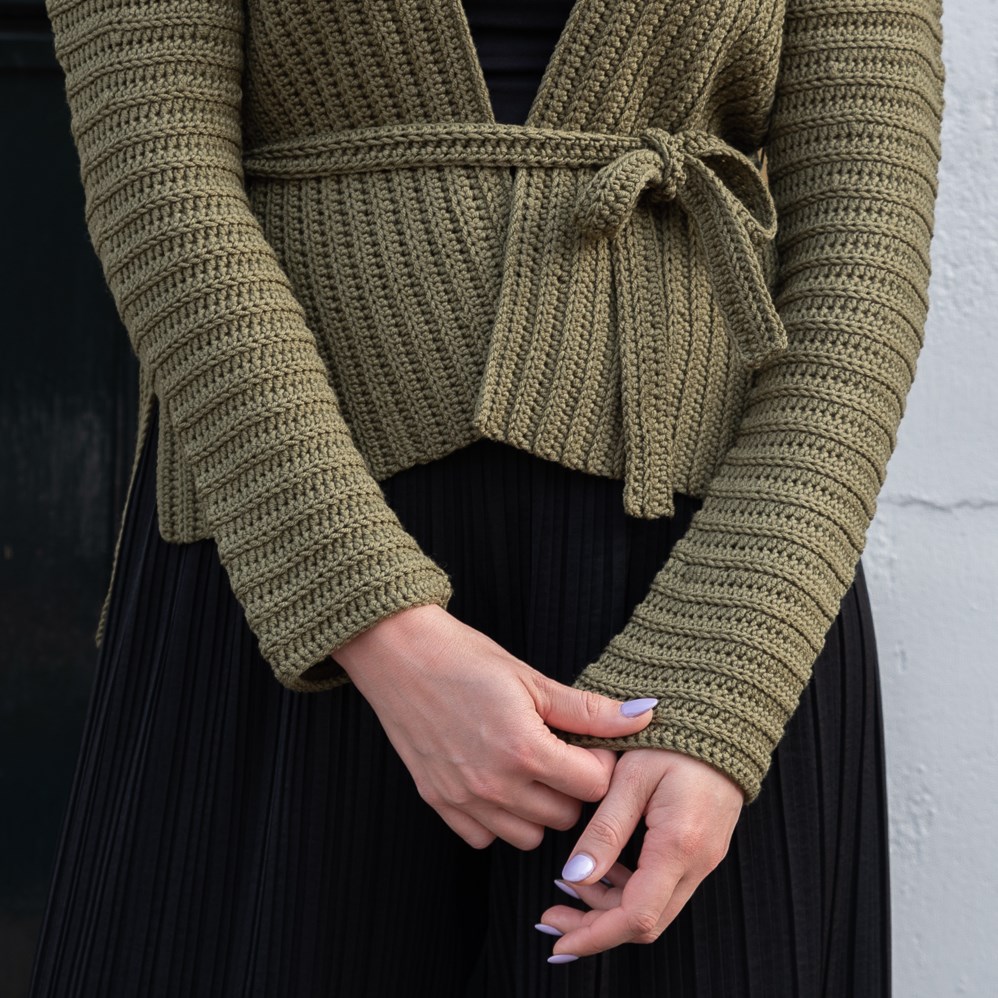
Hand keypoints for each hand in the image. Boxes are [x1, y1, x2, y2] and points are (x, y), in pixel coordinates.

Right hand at [332, 603, 658, 850]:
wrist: (398, 655)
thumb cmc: (465, 658)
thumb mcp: (532, 679)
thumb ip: (589, 709)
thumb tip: (644, 714)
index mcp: (525, 749)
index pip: (594, 786)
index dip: (599, 764)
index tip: (587, 743)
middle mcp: (495, 784)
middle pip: (566, 816)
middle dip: (573, 787)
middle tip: (560, 752)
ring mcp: (464, 798)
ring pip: (529, 835)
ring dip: (539, 808)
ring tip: (530, 768)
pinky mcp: (438, 802)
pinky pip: (484, 838)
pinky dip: (498, 819)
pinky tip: (496, 780)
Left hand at [538, 748, 744, 959]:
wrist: (723, 719)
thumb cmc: (674, 738)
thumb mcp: (630, 776)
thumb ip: (604, 829)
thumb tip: (575, 876)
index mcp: (680, 845)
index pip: (637, 916)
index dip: (594, 936)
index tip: (558, 943)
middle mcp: (699, 862)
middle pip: (646, 922)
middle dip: (595, 929)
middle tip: (552, 917)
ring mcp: (703, 858)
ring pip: (654, 907)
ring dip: (609, 909)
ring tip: (567, 888)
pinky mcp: (701, 849)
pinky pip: (664, 887)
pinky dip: (628, 890)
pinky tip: (601, 870)